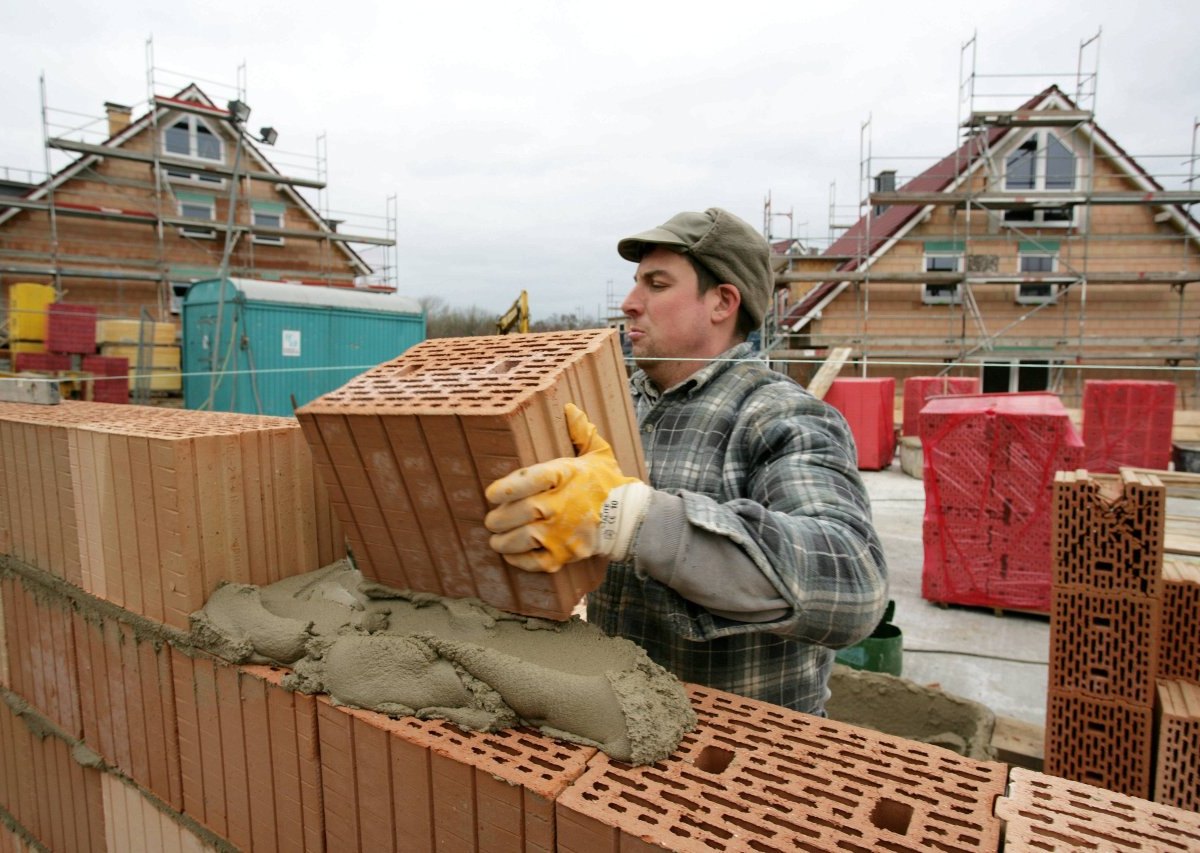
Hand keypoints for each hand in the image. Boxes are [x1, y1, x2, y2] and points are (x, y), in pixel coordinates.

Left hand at [485, 403, 650, 571]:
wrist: (631, 519)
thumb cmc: (609, 484)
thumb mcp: (599, 453)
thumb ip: (581, 432)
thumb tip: (569, 408)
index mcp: (565, 475)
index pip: (528, 479)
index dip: (505, 488)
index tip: (492, 493)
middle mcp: (561, 504)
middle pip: (520, 511)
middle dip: (499, 518)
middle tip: (491, 519)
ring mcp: (562, 532)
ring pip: (522, 538)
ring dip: (503, 541)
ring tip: (495, 540)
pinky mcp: (565, 554)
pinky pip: (535, 561)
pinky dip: (519, 560)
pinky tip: (510, 554)